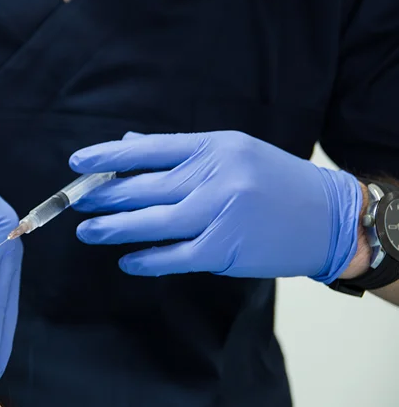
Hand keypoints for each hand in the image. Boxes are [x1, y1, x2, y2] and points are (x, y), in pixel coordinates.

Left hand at [69, 131, 363, 281]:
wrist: (330, 218)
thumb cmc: (275, 181)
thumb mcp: (233, 151)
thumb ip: (181, 152)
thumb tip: (129, 146)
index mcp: (215, 147)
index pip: (149, 150)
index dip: (109, 157)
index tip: (78, 163)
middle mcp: (215, 177)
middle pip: (145, 187)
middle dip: (104, 195)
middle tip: (76, 200)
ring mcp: (220, 214)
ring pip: (153, 222)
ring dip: (115, 227)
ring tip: (87, 231)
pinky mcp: (226, 249)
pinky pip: (176, 256)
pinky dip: (148, 259)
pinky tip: (127, 260)